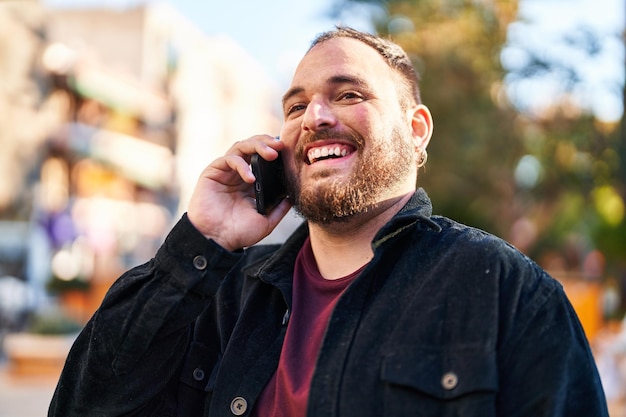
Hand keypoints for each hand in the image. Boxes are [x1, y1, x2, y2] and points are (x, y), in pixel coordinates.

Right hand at [187, 135, 291, 250]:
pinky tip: (251, 178)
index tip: (290, 151)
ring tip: (271, 154)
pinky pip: (229, 159)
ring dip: (258, 146)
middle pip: (253, 146)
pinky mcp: (213, 172)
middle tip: (281, 146)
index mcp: (252, 182)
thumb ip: (279, 209)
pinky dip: (242, 165)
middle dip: (268, 142)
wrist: (217, 241)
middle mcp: (239, 173)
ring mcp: (226, 171)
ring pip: (242, 146)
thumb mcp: (266, 221)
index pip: (264, 158)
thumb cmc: (239, 233)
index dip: (276, 151)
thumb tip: (293, 197)